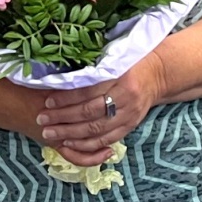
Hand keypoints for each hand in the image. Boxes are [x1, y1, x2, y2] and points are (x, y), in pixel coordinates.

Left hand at [34, 52, 169, 167]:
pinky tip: (69, 143)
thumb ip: (93, 67)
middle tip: (42, 119)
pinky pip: (106, 140)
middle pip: (89, 112)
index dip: (66, 98)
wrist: (158, 74)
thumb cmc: (131, 61)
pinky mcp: (130, 126)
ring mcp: (129, 115)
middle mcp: (126, 98)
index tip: (47, 100)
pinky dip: (86, 144)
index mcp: (121, 77)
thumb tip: (60, 75)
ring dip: (70, 133)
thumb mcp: (115, 57)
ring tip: (50, 132)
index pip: (88, 91)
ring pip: (96, 129)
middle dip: (63, 118)